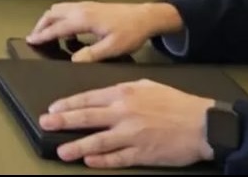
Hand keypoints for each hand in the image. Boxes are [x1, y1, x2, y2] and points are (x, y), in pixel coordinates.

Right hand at [28, 1, 184, 61]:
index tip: (31, 41)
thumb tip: (73, 60)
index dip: (42, 35)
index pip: (56, 28)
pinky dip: (59, 18)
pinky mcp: (89, 6)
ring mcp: (84, 5)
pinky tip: (67, 32)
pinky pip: (66, 9)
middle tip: (34, 38)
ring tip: (46, 33)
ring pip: (58, 9)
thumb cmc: (130, 33)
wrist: (144, 16)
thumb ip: (92, 54)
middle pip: (52, 14)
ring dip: (49, 20)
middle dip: (41, 25)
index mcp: (83, 19)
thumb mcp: (113, 48)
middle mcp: (80, 9)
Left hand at [39, 80, 213, 168]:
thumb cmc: (175, 102)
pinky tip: (89, 161)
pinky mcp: (143, 154)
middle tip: (46, 123)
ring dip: (78, 146)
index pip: (87, 98)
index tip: (53, 108)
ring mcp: (132, 135)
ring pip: (99, 141)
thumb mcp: (145, 85)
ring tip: (62, 150)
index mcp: (122, 94)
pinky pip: (119, 158)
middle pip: (87, 117)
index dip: (68, 104)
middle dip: (63, 121)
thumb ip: (122, 90)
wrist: (201, 124)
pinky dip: (103, 161)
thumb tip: (104, 94)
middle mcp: (123, 113)